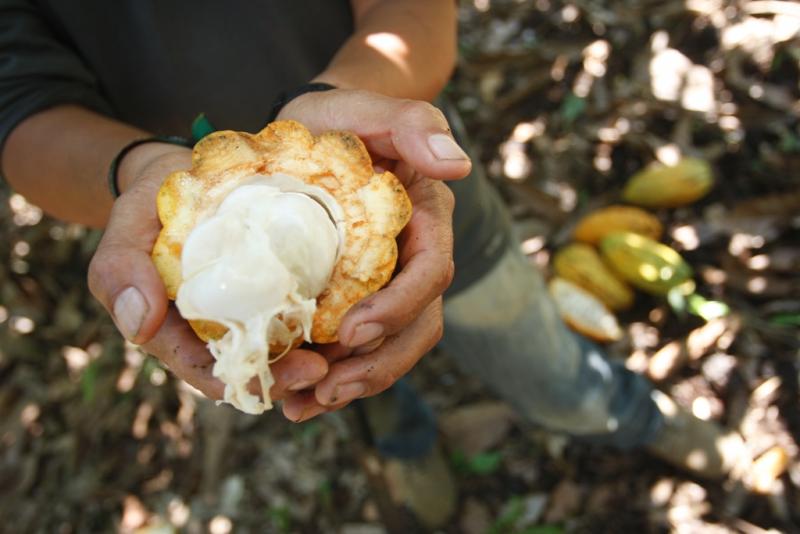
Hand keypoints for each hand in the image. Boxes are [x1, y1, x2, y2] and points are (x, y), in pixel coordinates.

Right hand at [87, 145, 330, 401]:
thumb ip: (121, 272)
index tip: (299, 371)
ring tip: (355, 344)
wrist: (181, 175)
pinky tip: (359, 309)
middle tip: (329, 366)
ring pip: (289, 347)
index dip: (253, 382)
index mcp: (182, 334)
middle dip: (294, 376)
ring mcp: (252, 312)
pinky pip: (304, 309)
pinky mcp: (279, 286)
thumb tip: (141, 326)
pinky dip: (329, 316)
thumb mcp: (125, 232)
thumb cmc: (149, 207)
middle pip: (260, 368)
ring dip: (320, 353)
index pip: (214, 372)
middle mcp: (222, 332)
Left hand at [275, 89, 466, 420]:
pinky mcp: (353, 300)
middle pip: (417, 326)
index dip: (398, 307)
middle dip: (378, 364)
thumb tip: (456, 164)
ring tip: (302, 406)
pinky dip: (328, 378)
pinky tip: (292, 398)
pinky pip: (354, 349)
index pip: (429, 273)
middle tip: (329, 389)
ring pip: (388, 348)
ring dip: (353, 384)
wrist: (310, 135)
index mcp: (425, 222)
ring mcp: (385, 285)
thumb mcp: (369, 109)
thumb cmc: (340, 119)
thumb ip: (414, 123)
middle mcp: (411, 261)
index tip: (351, 330)